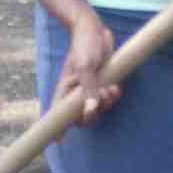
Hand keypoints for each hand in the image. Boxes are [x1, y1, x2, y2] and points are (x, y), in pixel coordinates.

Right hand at [47, 4, 122, 121]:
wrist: (94, 29)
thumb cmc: (83, 46)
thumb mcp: (85, 67)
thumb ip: (88, 89)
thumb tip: (92, 108)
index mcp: (64, 92)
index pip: (57, 116)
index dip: (57, 131)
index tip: (56, 143)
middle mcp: (75, 94)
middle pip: (82, 118)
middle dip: (93, 114)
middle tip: (99, 100)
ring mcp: (90, 90)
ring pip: (98, 110)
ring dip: (106, 103)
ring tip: (111, 88)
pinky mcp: (102, 84)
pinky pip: (108, 99)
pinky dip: (113, 96)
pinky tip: (116, 87)